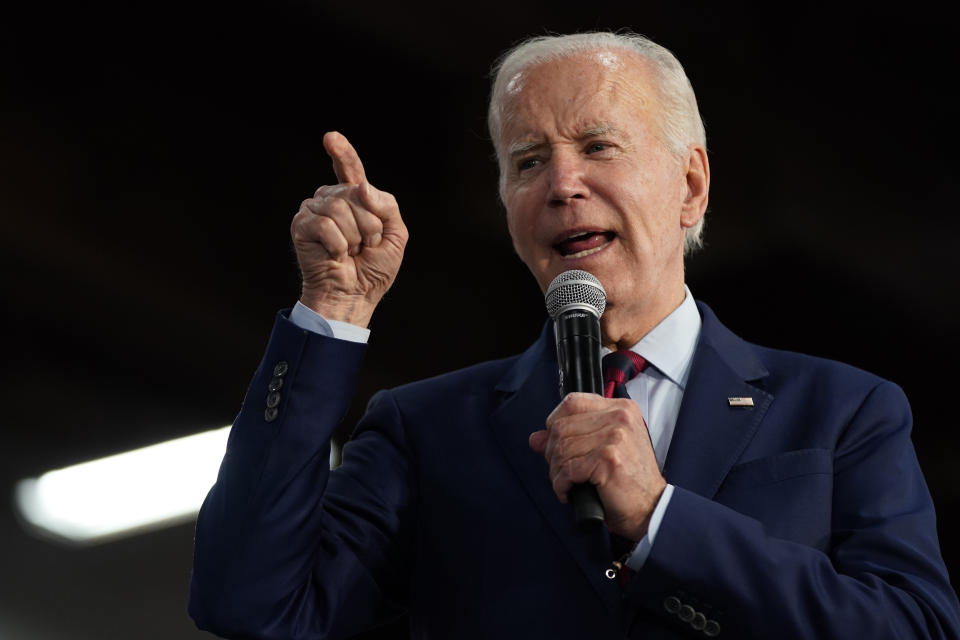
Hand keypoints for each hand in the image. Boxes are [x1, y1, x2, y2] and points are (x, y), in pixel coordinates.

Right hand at [291, 131, 408, 326]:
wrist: (354, 296)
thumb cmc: (373, 269)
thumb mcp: (395, 234)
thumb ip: (386, 205)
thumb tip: (361, 187)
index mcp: (355, 199)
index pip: (350, 170)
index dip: (343, 153)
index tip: (331, 137)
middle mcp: (331, 199)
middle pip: (355, 193)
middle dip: (369, 225)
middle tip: (364, 247)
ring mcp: (314, 210)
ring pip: (340, 208)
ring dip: (354, 237)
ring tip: (350, 252)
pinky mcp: (301, 225)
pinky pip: (326, 225)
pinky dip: (338, 245)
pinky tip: (335, 256)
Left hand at [528, 392, 666, 539]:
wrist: (651, 507)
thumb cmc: (629, 480)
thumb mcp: (602, 450)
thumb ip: (570, 437)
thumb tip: (535, 438)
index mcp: (621, 408)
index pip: (572, 402)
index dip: (555, 423)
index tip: (555, 442)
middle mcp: (619, 417)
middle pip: (561, 427)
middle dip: (552, 452)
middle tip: (561, 470)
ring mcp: (614, 437)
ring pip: (561, 449)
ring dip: (556, 471)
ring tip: (566, 483)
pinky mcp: (607, 459)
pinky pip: (567, 469)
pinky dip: (561, 485)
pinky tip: (570, 492)